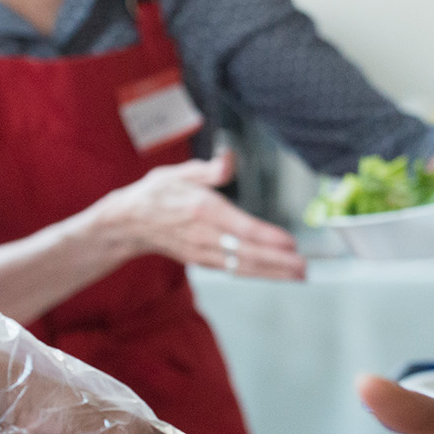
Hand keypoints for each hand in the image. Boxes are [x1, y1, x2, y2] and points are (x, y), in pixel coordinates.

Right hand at [96, 149, 304, 279]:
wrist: (129, 224)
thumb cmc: (156, 195)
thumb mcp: (179, 173)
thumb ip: (209, 169)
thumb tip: (229, 158)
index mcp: (201, 210)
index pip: (240, 227)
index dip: (267, 237)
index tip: (290, 242)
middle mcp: (204, 235)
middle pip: (246, 252)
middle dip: (278, 263)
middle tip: (304, 267)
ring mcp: (202, 252)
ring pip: (241, 266)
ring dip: (272, 273)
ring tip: (298, 275)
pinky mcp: (202, 261)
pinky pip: (232, 270)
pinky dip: (255, 274)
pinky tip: (275, 274)